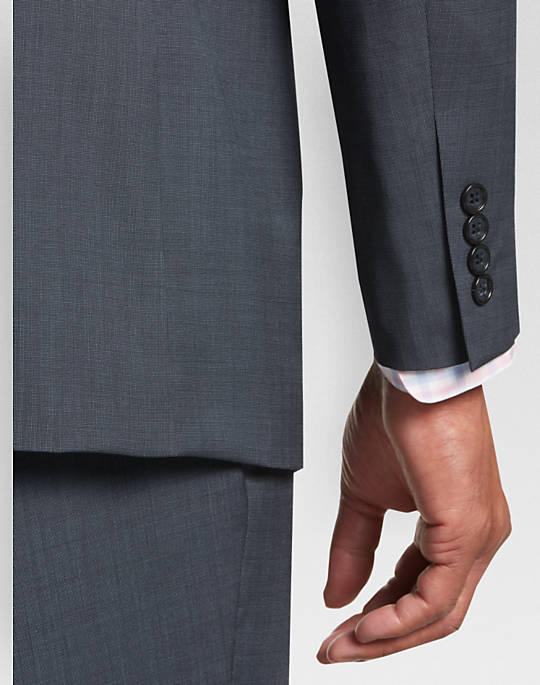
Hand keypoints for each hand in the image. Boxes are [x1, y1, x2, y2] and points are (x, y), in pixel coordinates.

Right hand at [317, 362, 510, 662]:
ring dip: (385, 637)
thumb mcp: (363, 494)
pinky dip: (398, 620)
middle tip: (334, 649)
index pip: (417, 591)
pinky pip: (436, 597)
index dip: (377, 618)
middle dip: (379, 638)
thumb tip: (335, 597)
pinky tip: (364, 627)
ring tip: (342, 644)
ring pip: (438, 615)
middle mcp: (476, 539)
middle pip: (432, 614)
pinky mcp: (468, 530)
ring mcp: (478, 537)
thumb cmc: (395, 419)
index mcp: (454, 528)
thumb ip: (353, 545)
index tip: (335, 630)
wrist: (413, 376)